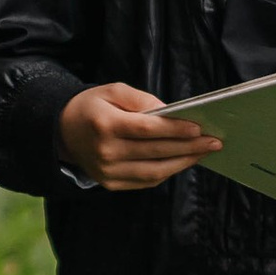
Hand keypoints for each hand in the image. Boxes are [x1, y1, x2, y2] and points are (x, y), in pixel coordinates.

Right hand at [59, 81, 221, 191]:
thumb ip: (141, 99)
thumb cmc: (92, 106)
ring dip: (183, 163)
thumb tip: (169, 112)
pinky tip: (183, 161)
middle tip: (214, 141)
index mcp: (104, 125)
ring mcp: (107, 172)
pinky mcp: (111, 184)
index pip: (146, 130)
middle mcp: (105, 152)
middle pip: (155, 152)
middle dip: (188, 147)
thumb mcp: (111, 90)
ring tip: (203, 153)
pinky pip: (146, 181)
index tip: (198, 128)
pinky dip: (167, 172)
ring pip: (154, 172)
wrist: (62, 131)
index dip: (174, 130)